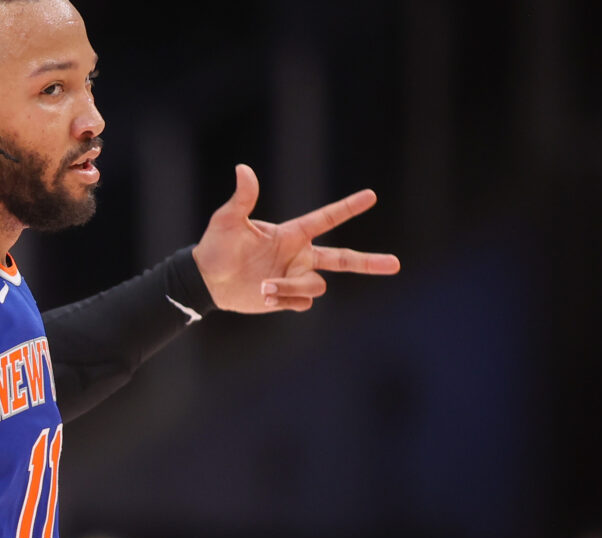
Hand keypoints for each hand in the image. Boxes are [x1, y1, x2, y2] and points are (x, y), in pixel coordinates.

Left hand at [192, 164, 400, 312]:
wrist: (206, 281)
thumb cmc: (217, 246)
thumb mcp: (228, 220)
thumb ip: (242, 198)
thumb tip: (243, 169)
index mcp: (292, 234)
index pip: (326, 218)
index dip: (348, 207)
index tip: (371, 195)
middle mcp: (299, 256)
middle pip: (343, 259)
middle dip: (369, 262)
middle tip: (395, 265)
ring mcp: (295, 278)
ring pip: (316, 286)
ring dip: (291, 288)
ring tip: (263, 287)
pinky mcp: (287, 298)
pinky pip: (302, 303)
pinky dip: (285, 300)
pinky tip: (264, 295)